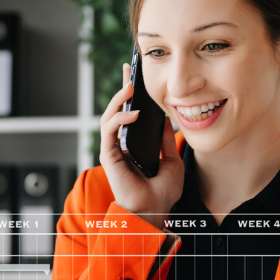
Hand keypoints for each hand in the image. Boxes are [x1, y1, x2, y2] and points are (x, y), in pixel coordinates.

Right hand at [98, 63, 184, 229]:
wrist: (155, 211)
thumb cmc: (162, 192)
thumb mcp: (171, 161)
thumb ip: (165, 140)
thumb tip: (165, 118)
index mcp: (134, 144)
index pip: (130, 114)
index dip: (131, 94)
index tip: (135, 75)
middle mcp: (121, 144)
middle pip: (118, 110)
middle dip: (122, 88)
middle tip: (129, 69)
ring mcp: (114, 149)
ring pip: (110, 117)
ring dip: (119, 100)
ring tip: (131, 88)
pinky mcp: (109, 156)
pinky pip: (110, 131)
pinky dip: (120, 119)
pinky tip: (133, 114)